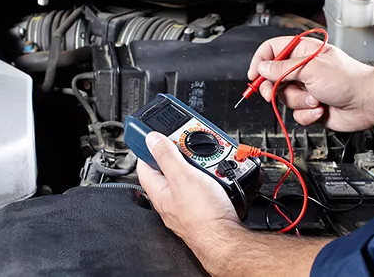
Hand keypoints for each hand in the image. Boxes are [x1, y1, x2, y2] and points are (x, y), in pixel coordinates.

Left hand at [137, 132, 243, 257]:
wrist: (228, 239)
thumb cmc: (203, 216)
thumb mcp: (182, 176)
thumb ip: (166, 156)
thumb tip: (151, 139)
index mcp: (159, 192)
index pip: (145, 164)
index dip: (147, 147)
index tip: (153, 134)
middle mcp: (173, 199)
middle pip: (174, 166)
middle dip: (185, 153)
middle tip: (193, 144)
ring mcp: (192, 202)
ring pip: (195, 174)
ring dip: (206, 163)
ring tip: (214, 159)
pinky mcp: (210, 206)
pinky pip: (212, 184)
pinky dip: (219, 176)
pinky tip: (227, 174)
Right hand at [248, 36, 373, 131]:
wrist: (367, 102)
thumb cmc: (348, 80)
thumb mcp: (311, 69)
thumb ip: (283, 69)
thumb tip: (263, 68)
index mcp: (303, 52)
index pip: (272, 50)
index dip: (260, 61)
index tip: (253, 75)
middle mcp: (303, 69)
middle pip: (273, 77)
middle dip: (273, 88)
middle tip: (272, 93)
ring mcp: (306, 88)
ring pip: (285, 98)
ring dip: (299, 102)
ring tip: (316, 98)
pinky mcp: (310, 106)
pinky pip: (296, 114)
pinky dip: (307, 114)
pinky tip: (320, 109)